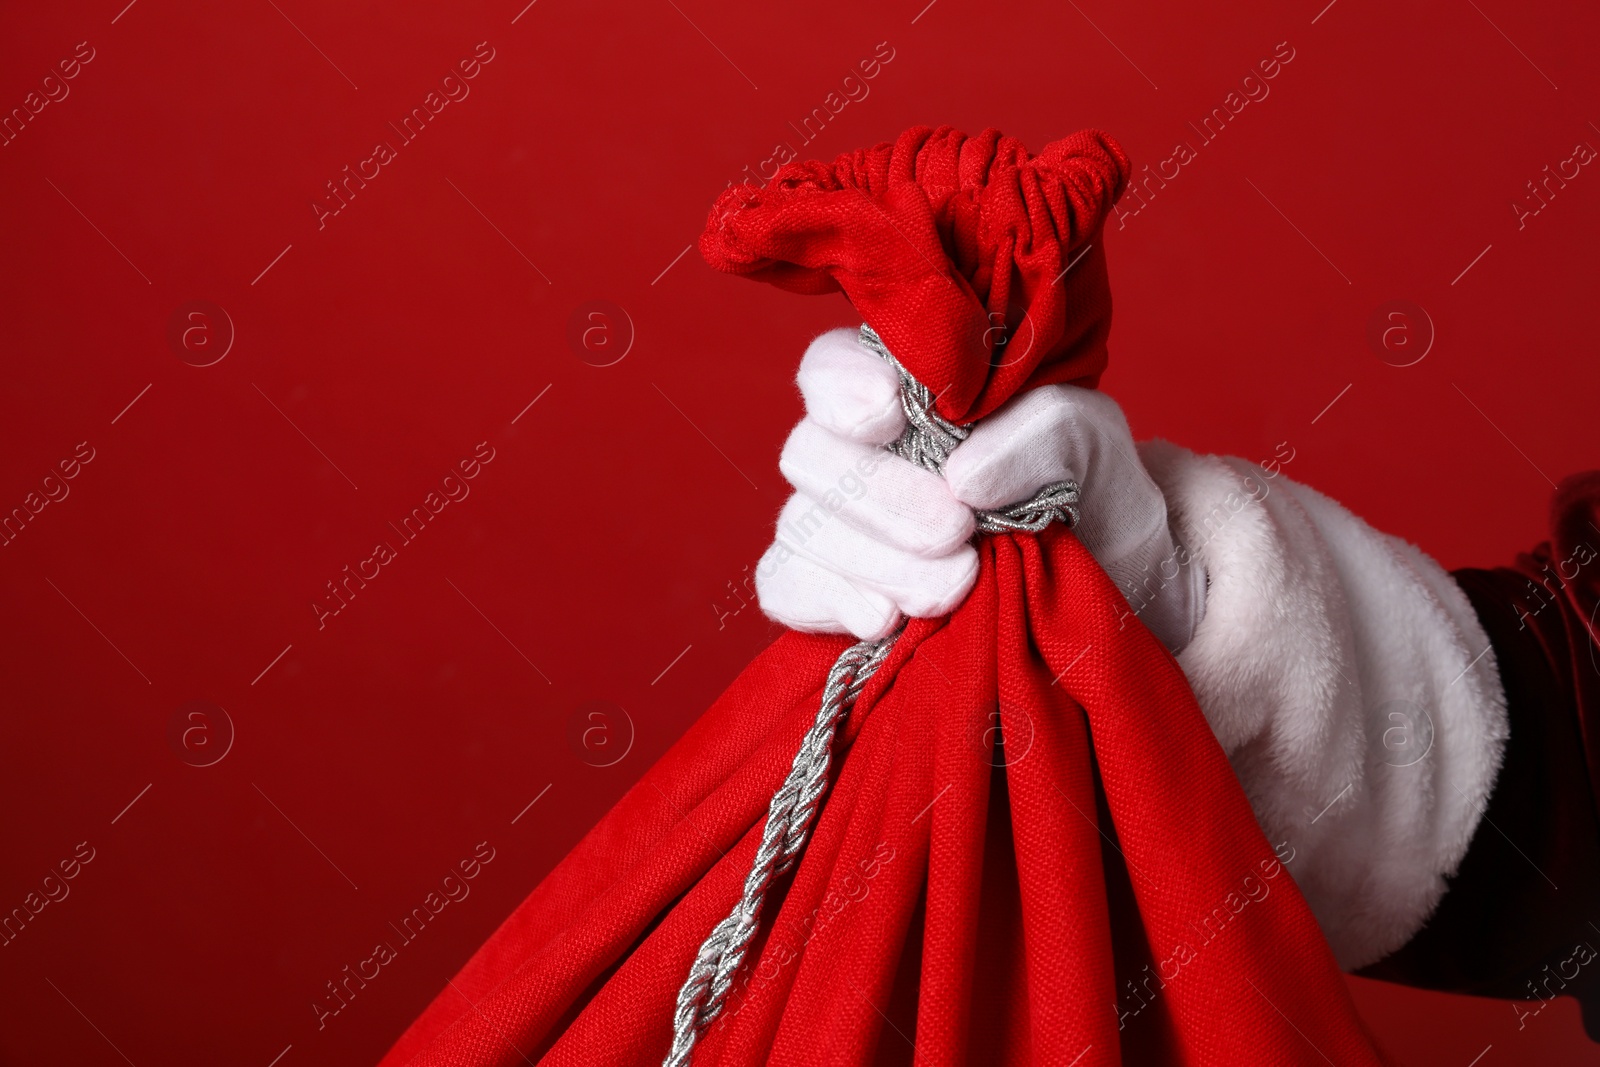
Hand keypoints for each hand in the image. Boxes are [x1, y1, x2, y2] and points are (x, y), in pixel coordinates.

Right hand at [755, 328, 1205, 650]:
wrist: (1113, 588)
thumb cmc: (1094, 492)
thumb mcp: (1093, 440)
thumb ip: (1041, 429)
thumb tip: (964, 476)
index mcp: (904, 392)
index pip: (829, 368)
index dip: (841, 387)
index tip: (891, 414)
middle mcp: (857, 453)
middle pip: (810, 454)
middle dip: (881, 495)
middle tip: (956, 529)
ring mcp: (838, 526)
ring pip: (800, 526)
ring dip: (875, 559)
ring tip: (957, 586)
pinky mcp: (831, 593)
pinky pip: (786, 586)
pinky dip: (829, 600)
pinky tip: (885, 621)